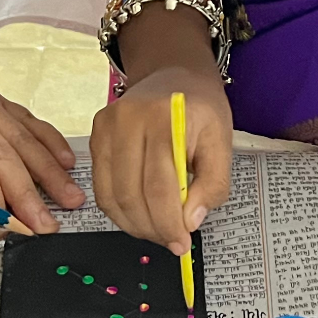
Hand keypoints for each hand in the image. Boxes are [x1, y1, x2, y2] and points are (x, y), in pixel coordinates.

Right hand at [88, 67, 232, 253]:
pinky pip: (101, 187)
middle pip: (131, 193)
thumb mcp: (222, 140)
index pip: (159, 185)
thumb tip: (191, 221)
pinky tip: (139, 215)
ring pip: (111, 195)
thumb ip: (213, 183)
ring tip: (157, 230)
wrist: (174, 73)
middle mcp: (128, 120)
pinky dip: (119, 210)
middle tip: (171, 242)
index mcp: (165, 118)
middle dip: (152, 228)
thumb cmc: (200, 108)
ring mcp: (106, 127)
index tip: (182, 243)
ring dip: (134, 224)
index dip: (169, 222)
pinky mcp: (95, 136)